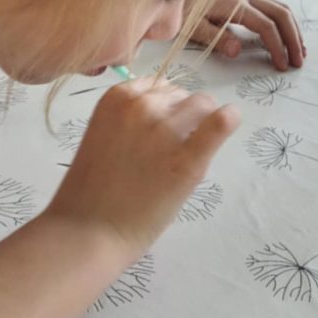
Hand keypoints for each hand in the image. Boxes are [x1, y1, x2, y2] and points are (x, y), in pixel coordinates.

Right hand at [45, 78, 239, 256]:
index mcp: (116, 98)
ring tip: (186, 151)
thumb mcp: (104, 134)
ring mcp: (166, 131)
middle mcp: (142, 106)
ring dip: (200, 122)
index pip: (157, 85)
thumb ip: (131, 117)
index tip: (157, 129)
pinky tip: (230, 122)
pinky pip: (221, 122)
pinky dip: (230, 119)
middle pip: (181, 95)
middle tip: (168, 149)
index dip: (163, 106)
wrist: (87, 232)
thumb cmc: (91, 189)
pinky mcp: (189, 158)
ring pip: (202, 104)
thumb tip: (169, 110)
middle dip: (181, 116)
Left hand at [187, 0, 305, 70]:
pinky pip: (275, 8)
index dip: (277, 46)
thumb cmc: (184, 12)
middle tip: (298, 62)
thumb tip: (238, 50)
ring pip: (281, 9)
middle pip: (281, 15)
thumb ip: (216, 39)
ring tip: (300, 52)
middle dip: (293, 39)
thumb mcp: (194, 29)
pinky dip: (286, 23)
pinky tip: (289, 38)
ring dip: (293, 30)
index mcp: (235, 5)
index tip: (281, 65)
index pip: (266, 25)